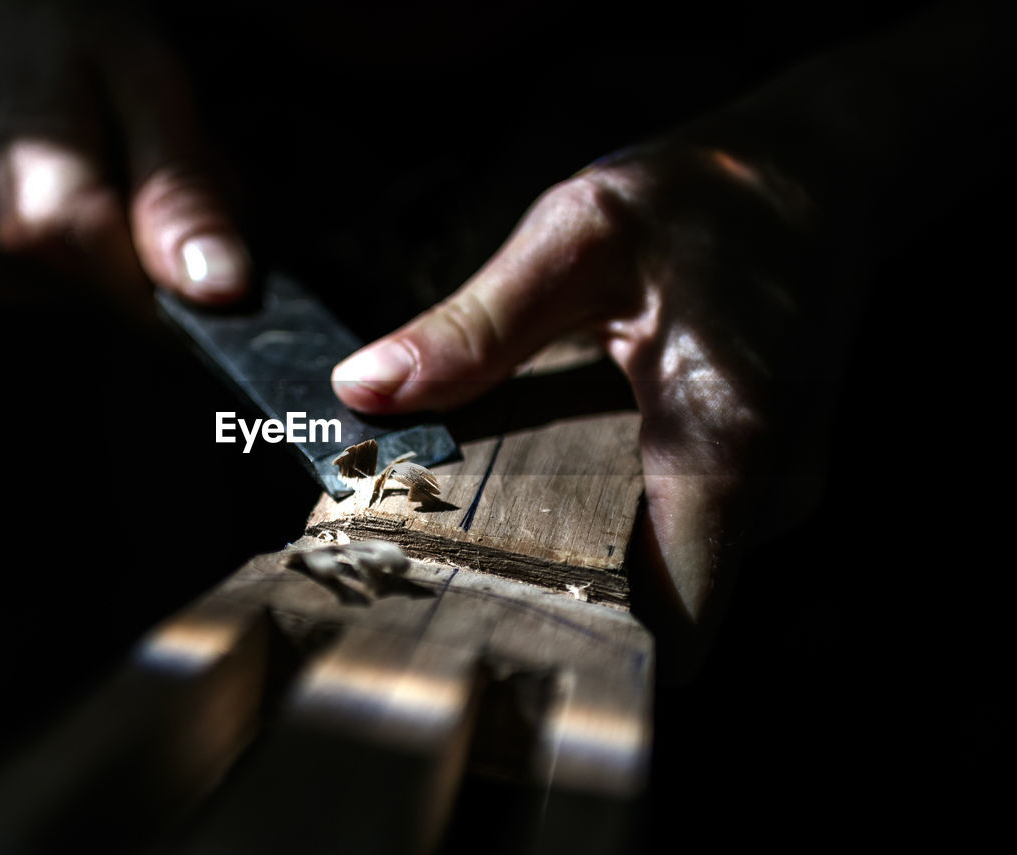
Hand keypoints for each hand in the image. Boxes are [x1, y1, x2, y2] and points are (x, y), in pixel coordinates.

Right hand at [0, 0, 248, 316]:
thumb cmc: (38, 13)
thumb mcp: (141, 77)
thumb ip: (181, 191)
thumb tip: (224, 293)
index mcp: (51, 228)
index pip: (181, 316)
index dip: (221, 265)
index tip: (219, 193)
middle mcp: (14, 272)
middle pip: (154, 300)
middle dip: (186, 234)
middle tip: (164, 138)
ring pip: (122, 287)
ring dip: (148, 228)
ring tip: (119, 136)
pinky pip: (83, 275)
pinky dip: (109, 228)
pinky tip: (90, 160)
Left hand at [332, 142, 851, 676]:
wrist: (819, 172)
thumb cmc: (709, 192)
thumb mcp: (577, 235)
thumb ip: (475, 324)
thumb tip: (363, 388)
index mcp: (723, 444)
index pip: (667, 627)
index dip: (574, 632)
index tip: (483, 614)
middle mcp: (769, 492)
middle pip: (651, 608)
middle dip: (554, 588)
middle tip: (457, 547)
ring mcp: (774, 493)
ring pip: (662, 571)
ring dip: (580, 544)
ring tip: (504, 493)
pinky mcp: (762, 480)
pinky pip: (676, 532)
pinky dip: (614, 512)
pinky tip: (564, 461)